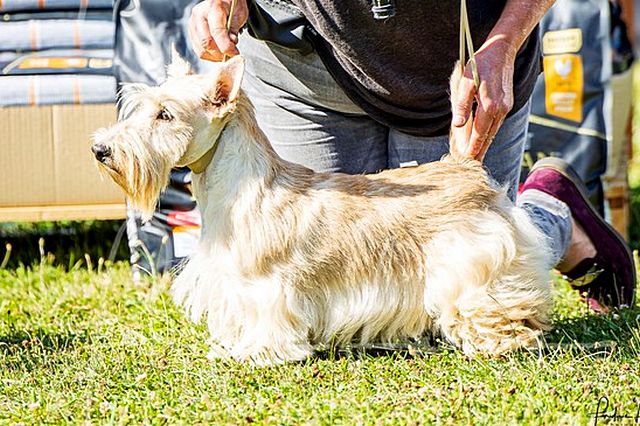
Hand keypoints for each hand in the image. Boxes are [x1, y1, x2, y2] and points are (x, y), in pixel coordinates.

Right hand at [189, 0, 248, 61]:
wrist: (223, 0)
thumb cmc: (231, 5)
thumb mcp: (239, 14)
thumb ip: (234, 30)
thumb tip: (231, 44)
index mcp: (213, 8)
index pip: (217, 32)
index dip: (226, 46)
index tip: (235, 53)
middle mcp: (199, 14)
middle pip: (206, 42)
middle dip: (220, 53)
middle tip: (231, 55)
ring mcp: (193, 23)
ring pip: (201, 48)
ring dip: (214, 56)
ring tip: (225, 54)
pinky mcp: (192, 31)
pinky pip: (198, 49)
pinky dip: (209, 55)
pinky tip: (217, 52)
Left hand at [452, 38, 515, 160]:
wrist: (502, 50)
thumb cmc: (480, 64)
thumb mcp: (465, 82)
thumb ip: (461, 105)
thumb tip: (458, 125)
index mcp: (490, 106)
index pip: (479, 134)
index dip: (471, 149)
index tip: (465, 162)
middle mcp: (500, 110)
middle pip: (487, 137)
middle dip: (478, 153)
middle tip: (468, 167)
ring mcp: (505, 108)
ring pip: (492, 132)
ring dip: (483, 145)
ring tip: (473, 158)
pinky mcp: (506, 105)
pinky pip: (495, 124)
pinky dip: (487, 134)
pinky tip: (481, 141)